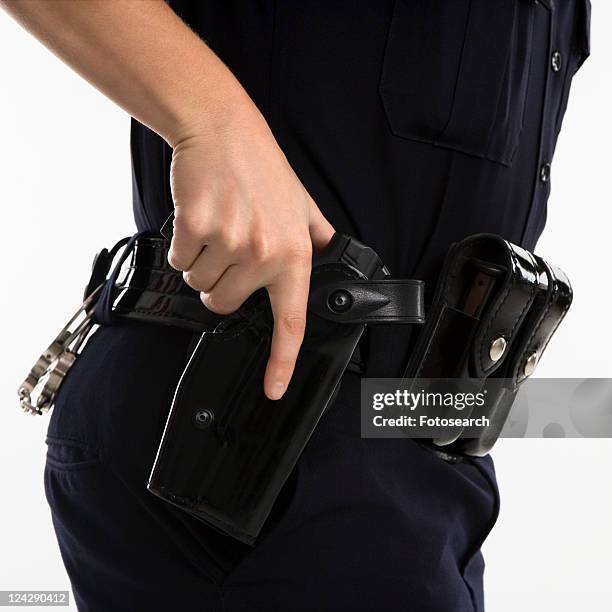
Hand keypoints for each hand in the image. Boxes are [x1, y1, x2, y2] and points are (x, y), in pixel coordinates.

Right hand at [167, 105, 334, 399]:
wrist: (222, 129)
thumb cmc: (260, 167)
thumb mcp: (301, 204)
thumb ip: (314, 238)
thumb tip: (327, 257)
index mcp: (294, 254)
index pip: (290, 320)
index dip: (281, 361)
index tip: (273, 389)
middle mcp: (264, 253)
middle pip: (223, 303)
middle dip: (220, 282)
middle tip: (229, 245)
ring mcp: (230, 242)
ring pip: (199, 283)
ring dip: (201, 261)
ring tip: (217, 225)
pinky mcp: (197, 230)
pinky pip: (179, 259)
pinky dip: (182, 243)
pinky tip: (199, 217)